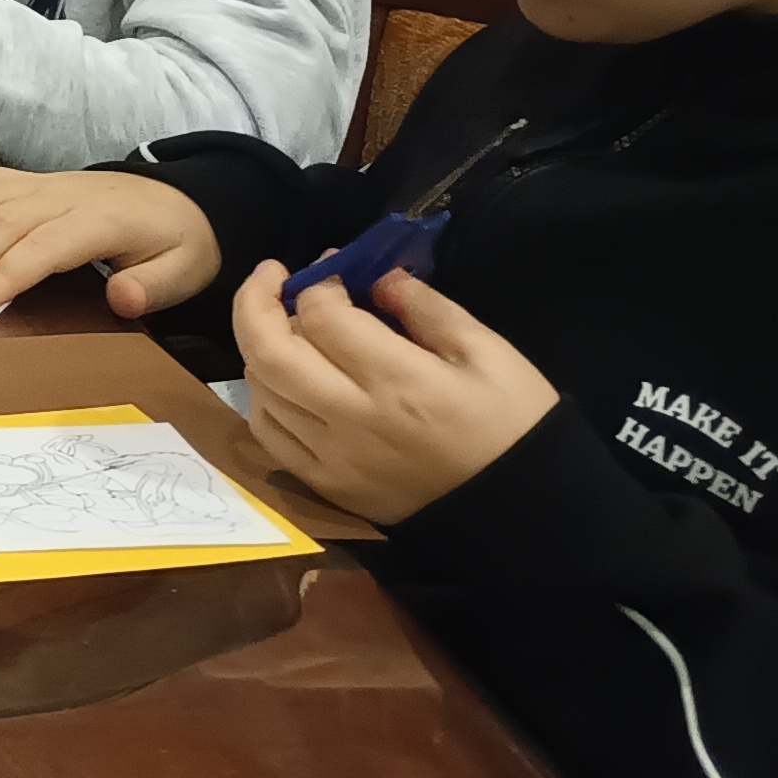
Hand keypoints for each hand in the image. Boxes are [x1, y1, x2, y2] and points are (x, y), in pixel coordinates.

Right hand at [0, 168, 219, 318]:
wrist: (179, 199)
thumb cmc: (176, 243)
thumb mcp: (185, 271)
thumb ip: (153, 287)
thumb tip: (120, 298)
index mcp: (102, 219)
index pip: (46, 244)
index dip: (7, 272)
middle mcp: (63, 194)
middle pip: (2, 220)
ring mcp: (41, 183)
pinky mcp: (26, 179)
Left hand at [234, 261, 555, 524]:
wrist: (521, 510)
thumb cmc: (513, 425)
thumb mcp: (489, 353)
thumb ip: (427, 308)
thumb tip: (376, 276)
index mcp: (400, 382)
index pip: (324, 319)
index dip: (319, 282)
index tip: (331, 267)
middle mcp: (353, 420)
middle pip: (270, 352)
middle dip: (256, 301)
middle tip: (270, 275)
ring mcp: (332, 458)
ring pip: (261, 390)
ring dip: (259, 347)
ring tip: (283, 325)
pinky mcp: (327, 486)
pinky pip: (270, 434)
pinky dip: (264, 396)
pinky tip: (284, 378)